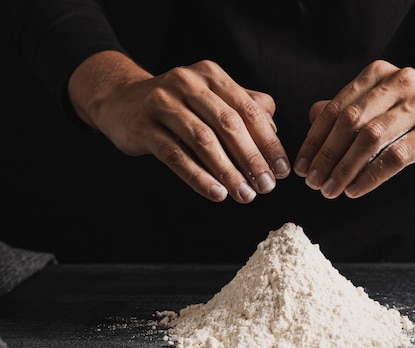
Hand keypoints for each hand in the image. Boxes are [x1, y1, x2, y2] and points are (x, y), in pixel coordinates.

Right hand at [68, 51, 289, 203]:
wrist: (121, 101)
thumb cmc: (177, 104)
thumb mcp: (211, 98)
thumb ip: (244, 107)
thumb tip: (274, 130)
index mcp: (211, 75)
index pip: (249, 110)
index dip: (269, 142)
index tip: (283, 170)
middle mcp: (188, 83)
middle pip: (229, 125)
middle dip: (252, 159)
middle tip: (267, 187)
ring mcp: (163, 102)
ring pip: (203, 141)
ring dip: (228, 172)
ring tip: (245, 195)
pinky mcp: (143, 126)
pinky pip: (175, 155)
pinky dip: (198, 177)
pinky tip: (216, 194)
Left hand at [293, 60, 414, 198]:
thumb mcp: (381, 106)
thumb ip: (348, 109)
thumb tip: (312, 117)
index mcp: (379, 74)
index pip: (337, 108)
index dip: (315, 140)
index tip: (303, 166)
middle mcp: (399, 82)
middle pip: (351, 122)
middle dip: (327, 156)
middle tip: (314, 183)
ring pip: (372, 138)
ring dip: (345, 169)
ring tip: (331, 190)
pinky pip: (396, 156)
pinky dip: (371, 176)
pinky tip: (356, 190)